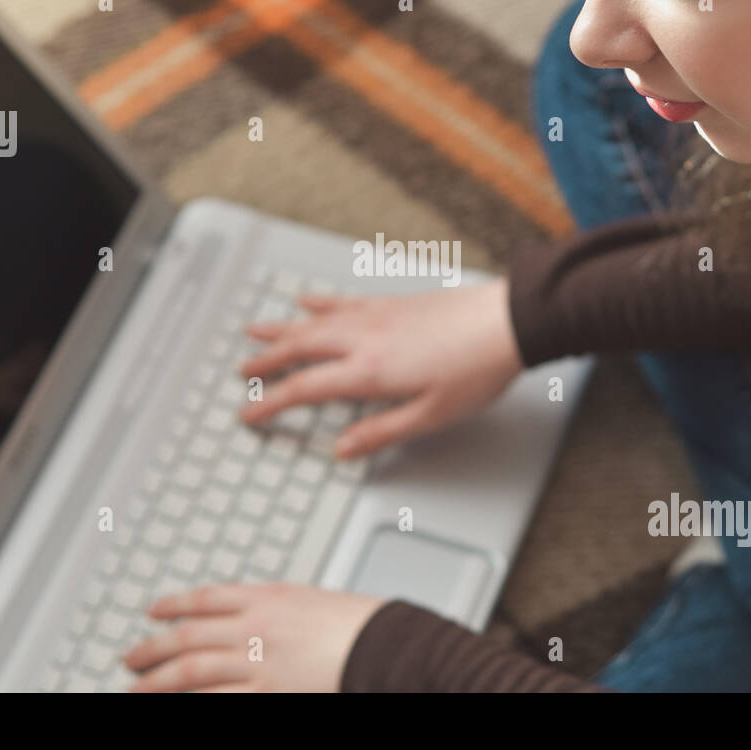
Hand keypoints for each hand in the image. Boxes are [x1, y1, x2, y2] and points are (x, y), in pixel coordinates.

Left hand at [122, 583, 386, 691]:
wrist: (388, 645)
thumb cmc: (361, 624)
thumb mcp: (311, 601)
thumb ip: (276, 608)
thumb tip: (248, 614)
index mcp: (267, 597)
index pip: (205, 598)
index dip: (173, 605)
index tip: (153, 611)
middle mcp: (255, 627)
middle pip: (188, 636)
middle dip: (153, 648)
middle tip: (130, 657)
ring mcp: (258, 663)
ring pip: (191, 672)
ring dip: (157, 681)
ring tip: (136, 688)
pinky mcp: (268, 694)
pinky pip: (218, 701)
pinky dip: (193, 703)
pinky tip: (176, 707)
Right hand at [237, 279, 522, 457]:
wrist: (509, 321)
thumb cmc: (478, 369)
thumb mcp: (432, 415)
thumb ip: (382, 431)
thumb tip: (343, 449)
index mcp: (370, 372)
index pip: (305, 389)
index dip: (271, 403)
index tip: (248, 413)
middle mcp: (364, 339)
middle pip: (300, 349)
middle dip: (266, 361)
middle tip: (241, 370)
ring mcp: (377, 316)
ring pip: (314, 321)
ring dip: (281, 328)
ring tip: (254, 330)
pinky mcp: (392, 303)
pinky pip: (343, 301)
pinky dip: (319, 303)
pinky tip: (306, 300)